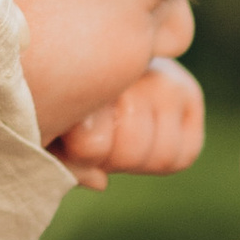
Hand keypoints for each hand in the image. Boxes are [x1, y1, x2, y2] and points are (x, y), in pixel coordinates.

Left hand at [54, 60, 203, 190]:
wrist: (95, 55)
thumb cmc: (61, 94)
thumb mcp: (49, 123)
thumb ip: (62, 154)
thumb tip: (100, 183)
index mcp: (88, 68)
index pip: (92, 146)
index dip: (81, 155)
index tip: (70, 133)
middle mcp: (134, 68)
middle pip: (129, 155)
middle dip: (110, 159)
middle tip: (97, 137)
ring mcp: (167, 79)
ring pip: (160, 158)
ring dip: (136, 161)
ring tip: (119, 136)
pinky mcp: (190, 94)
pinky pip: (184, 155)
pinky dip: (164, 160)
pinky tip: (144, 140)